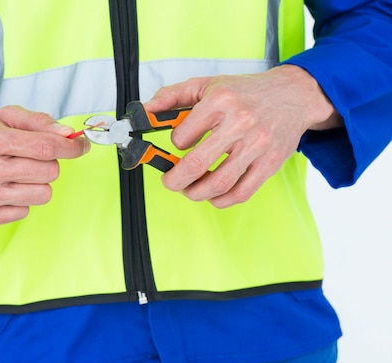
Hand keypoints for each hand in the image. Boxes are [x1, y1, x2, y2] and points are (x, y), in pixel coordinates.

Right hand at [0, 105, 89, 225]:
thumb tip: (67, 134)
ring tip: (16, 173)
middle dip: (49, 163)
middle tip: (31, 157)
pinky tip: (3, 188)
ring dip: (37, 183)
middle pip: (49, 173)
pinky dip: (20, 199)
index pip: (46, 148)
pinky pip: (25, 212)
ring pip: (42, 195)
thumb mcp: (1, 117)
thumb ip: (37, 122)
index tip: (80, 147)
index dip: (71, 148)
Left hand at [144, 64, 342, 207]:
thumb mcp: (207, 85)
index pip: (182, 136)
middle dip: (175, 180)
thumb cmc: (246, 93)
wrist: (293, 95)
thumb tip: (144, 112)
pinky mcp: (270, 163)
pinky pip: (241, 192)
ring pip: (219, 183)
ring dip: (196, 193)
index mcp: (220, 101)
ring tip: (190, 190)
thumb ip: (171, 97)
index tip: (178, 146)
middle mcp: (240, 122)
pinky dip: (222, 200)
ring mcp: (257, 145)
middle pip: (197, 164)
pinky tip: (213, 195)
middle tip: (170, 182)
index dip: (174, 146)